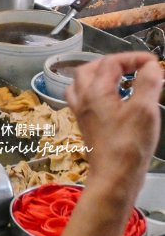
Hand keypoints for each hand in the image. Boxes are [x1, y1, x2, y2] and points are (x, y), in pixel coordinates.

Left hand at [66, 52, 162, 195]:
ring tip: (121, 80)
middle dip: (112, 63)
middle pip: (89, 69)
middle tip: (134, 68)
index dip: (132, 58)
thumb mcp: (144, 110)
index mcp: (95, 91)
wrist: (113, 177)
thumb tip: (150, 66)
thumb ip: (147, 84)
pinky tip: (113, 101)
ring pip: (82, 84)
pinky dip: (97, 93)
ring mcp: (82, 113)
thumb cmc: (128, 144)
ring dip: (99, 76)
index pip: (110, 62)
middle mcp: (83, 99)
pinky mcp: (86, 126)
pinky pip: (84, 100)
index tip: (153, 63)